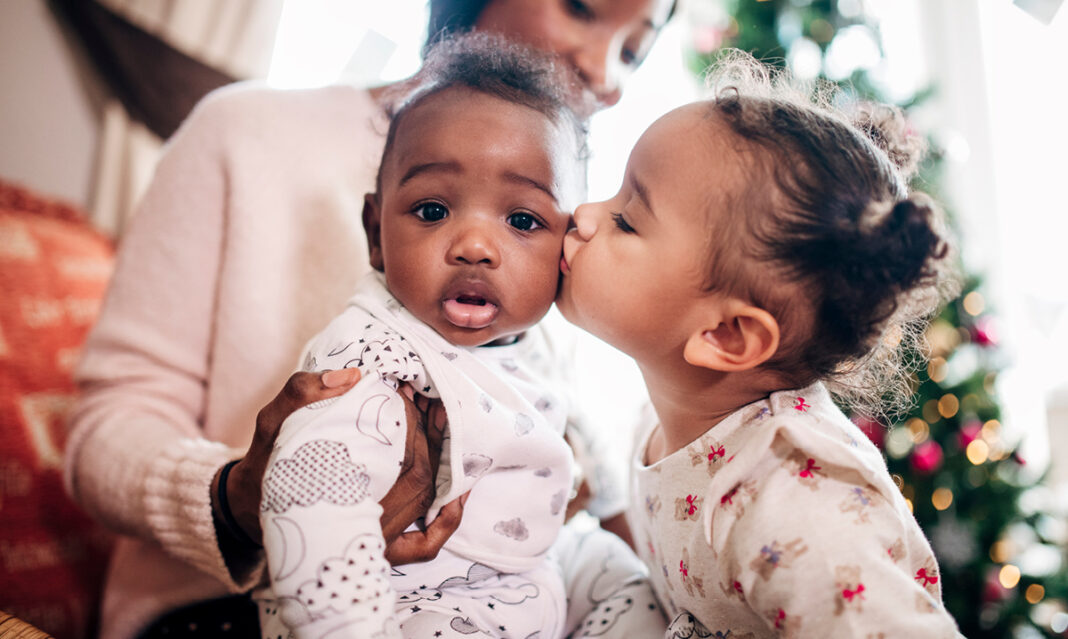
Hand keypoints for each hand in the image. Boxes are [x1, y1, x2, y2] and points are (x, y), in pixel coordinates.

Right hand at [212, 368, 464, 564]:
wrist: (251, 511)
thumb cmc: (265, 464)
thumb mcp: (271, 422)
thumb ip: (301, 394)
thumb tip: (351, 378)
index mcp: (333, 489)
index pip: (393, 454)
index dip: (405, 420)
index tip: (401, 392)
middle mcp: (358, 524)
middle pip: (416, 475)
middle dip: (425, 433)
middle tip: (421, 401)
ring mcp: (372, 542)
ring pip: (425, 499)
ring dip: (440, 458)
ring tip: (436, 420)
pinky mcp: (380, 553)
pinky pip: (423, 546)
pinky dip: (445, 522)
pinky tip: (458, 493)